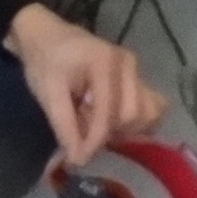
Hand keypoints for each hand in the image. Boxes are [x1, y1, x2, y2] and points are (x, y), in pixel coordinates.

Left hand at [7, 4, 167, 164]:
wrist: (46, 37)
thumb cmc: (45, 62)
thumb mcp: (48, 94)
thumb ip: (65, 126)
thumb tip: (78, 160)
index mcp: (105, 63)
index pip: (108, 113)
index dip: (93, 142)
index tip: (77, 161)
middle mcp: (128, 64)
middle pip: (132, 115)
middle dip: (107, 133)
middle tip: (82, 135)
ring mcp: (136, 70)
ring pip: (146, 113)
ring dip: (122, 128)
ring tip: (95, 124)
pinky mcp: (137, 78)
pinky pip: (151, 106)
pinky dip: (136, 121)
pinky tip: (113, 122)